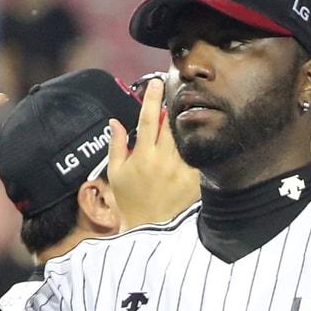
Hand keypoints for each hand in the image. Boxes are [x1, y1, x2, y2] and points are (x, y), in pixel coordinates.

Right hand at [107, 77, 199, 228]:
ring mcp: (180, 170)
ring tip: (181, 121)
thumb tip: (116, 122)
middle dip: (171, 108)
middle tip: (173, 97)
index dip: (152, 98)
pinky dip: (193, 147)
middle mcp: (163, 160)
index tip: (156, 83)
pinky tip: (192, 142)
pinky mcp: (193, 180)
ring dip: (183, 126)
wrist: (149, 227)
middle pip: (170, 124)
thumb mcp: (115, 173)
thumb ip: (116, 145)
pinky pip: (195, 155)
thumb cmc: (130, 200)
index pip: (149, 119)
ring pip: (185, 137)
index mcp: (142, 156)